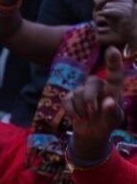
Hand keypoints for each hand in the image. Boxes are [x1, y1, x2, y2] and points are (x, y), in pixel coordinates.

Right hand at [64, 46, 124, 160]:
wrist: (91, 133)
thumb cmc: (107, 122)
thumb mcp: (114, 120)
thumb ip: (112, 111)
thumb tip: (108, 102)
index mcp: (113, 87)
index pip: (115, 72)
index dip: (113, 61)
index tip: (112, 50)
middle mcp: (98, 84)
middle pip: (91, 82)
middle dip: (90, 97)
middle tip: (92, 112)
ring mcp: (82, 89)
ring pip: (78, 93)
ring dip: (82, 109)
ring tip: (87, 119)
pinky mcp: (70, 97)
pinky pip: (67, 100)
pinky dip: (71, 111)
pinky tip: (77, 119)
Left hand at [94, 0, 136, 47]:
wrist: (131, 32)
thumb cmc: (121, 24)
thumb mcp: (111, 13)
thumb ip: (104, 6)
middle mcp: (127, 0)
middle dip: (100, 5)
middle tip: (98, 12)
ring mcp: (126, 6)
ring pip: (106, 6)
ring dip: (103, 13)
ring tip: (109, 19)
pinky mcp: (123, 13)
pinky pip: (107, 11)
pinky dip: (104, 16)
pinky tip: (108, 19)